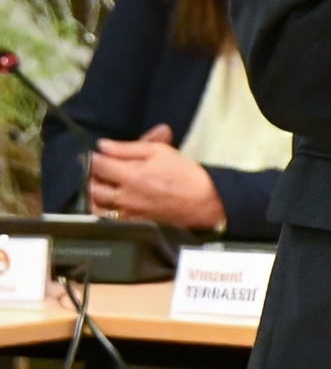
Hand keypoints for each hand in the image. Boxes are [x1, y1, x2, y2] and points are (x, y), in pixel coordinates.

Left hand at [88, 126, 225, 230]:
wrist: (203, 201)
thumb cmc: (184, 173)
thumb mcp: (159, 152)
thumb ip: (128, 148)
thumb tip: (102, 145)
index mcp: (130, 175)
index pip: (98, 165)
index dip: (91, 158)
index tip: (90, 154)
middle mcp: (123, 196)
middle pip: (93, 185)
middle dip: (90, 175)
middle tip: (93, 169)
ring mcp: (126, 212)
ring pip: (95, 204)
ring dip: (92, 192)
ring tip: (96, 184)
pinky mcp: (131, 223)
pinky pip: (105, 218)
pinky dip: (99, 209)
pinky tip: (102, 203)